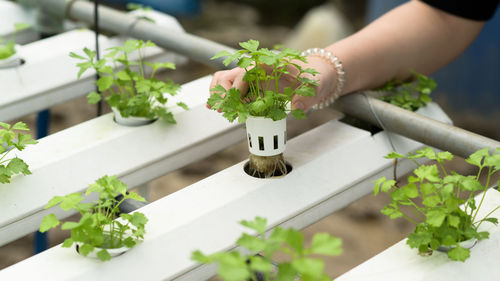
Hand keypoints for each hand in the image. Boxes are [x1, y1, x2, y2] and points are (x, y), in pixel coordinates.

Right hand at [208, 56, 337, 110]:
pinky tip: (227, 111)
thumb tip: (297, 106)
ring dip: (220, 95)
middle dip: (223, 92)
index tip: (236, 100)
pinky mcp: (253, 89)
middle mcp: (257, 70)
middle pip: (229, 75)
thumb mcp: (315, 85)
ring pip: (226, 81)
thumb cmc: (314, 76)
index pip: (245, 71)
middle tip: (223, 109)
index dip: (237, 85)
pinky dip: (227, 101)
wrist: (317, 76)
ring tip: (221, 110)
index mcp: (269, 64)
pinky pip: (234, 92)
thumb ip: (307, 96)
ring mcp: (253, 79)